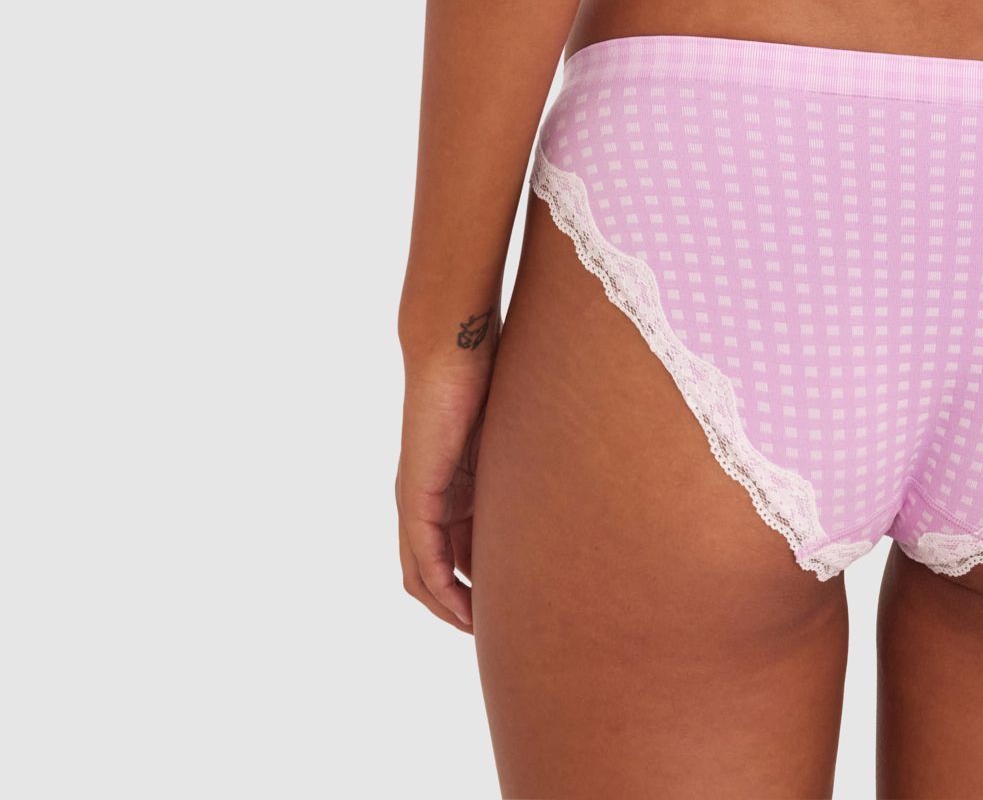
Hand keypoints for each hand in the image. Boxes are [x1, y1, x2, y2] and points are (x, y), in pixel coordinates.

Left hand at [396, 334, 495, 632]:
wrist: (455, 349)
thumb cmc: (488, 380)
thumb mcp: (509, 441)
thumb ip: (521, 472)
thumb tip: (564, 491)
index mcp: (451, 490)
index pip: (455, 555)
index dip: (475, 588)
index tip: (507, 609)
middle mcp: (427, 500)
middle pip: (433, 574)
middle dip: (459, 607)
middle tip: (496, 632)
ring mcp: (418, 498)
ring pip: (422, 574)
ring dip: (448, 607)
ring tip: (479, 628)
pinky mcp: (417, 493)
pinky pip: (422, 556)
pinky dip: (440, 584)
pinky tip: (460, 603)